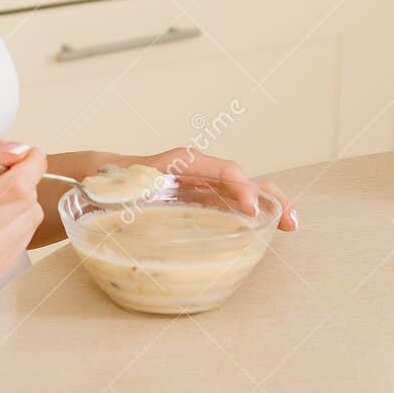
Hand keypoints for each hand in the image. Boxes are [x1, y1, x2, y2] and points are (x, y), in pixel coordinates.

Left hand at [100, 145, 297, 230]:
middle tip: (288, 218)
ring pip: (244, 191)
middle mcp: (198, 172)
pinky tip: (272, 229)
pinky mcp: (203, 202)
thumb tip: (126, 201)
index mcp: (181, 163)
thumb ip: (122, 190)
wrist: (101, 179)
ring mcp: (203, 187)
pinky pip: (234, 204)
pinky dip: (256, 214)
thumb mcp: (116, 184)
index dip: (239, 186)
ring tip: (292, 223)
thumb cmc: (110, 181)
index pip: (221, 170)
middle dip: (267, 195)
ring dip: (269, 204)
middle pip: (242, 178)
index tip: (249, 207)